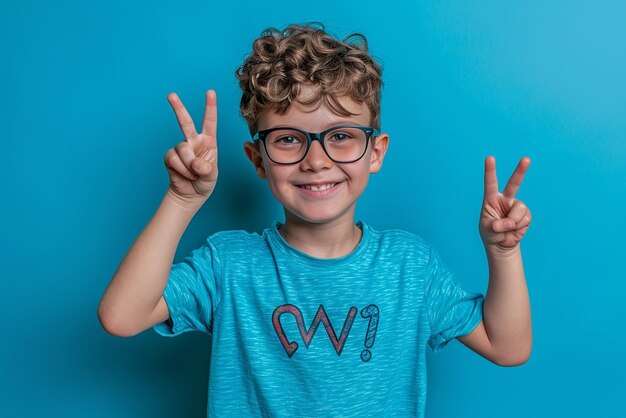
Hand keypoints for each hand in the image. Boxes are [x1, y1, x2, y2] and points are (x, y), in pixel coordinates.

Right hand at [164, 90, 217, 207]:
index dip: (210, 107)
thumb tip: (195, 163)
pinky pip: (174, 160)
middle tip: (171, 95)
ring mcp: (181, 148)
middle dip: (178, 108)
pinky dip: (181, 170)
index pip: (210, 122)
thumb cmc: (205, 181)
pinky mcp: (170, 156)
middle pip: (185, 122)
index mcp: (208, 141)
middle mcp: (194, 141)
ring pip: (183, 150)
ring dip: (189, 166)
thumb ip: (206, 169)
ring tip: (193, 174)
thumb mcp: (211, 176)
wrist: (190, 194)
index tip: (210, 92)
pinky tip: (184, 174)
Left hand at [479, 156, 532, 252]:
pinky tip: (514, 229)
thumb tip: (510, 223)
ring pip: (519, 209)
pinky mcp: (526, 214)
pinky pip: (525, 219)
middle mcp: (505, 199)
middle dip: (521, 171)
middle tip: (526, 159)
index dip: (490, 171)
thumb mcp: (489, 229)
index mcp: (491, 199)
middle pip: (514, 183)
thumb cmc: (491, 233)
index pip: (491, 183)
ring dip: (513, 223)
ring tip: (507, 228)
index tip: (489, 158)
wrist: (502, 244)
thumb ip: (497, 226)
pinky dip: (519, 227)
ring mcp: (516, 206)